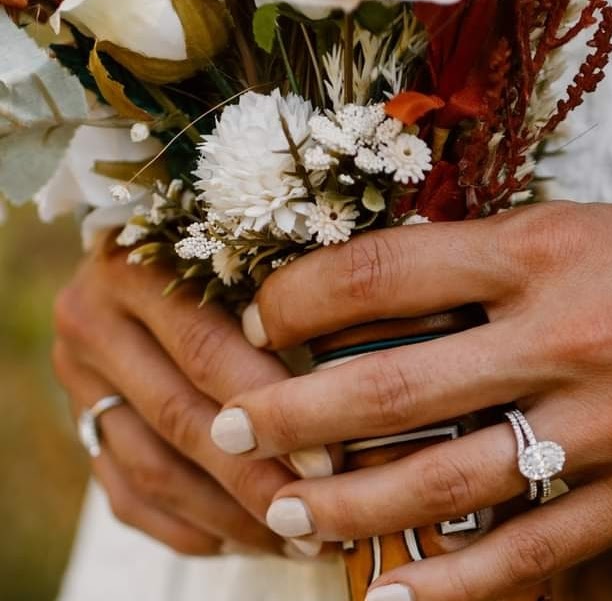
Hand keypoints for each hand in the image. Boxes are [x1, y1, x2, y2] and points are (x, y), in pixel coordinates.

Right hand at [52, 239, 320, 556]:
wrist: (141, 245)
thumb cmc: (232, 240)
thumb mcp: (252, 244)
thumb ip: (293, 292)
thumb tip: (365, 372)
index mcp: (135, 265)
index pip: (206, 353)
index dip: (271, 409)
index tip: (329, 462)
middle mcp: (92, 321)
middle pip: (179, 418)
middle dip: (254, 478)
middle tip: (318, 514)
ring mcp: (77, 379)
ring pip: (153, 470)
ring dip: (228, 517)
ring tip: (296, 540)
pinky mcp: (79, 424)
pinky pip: (128, 497)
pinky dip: (192, 527)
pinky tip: (249, 540)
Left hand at [212, 200, 611, 597]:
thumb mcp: (603, 226)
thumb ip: (505, 262)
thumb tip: (401, 292)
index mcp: (548, 247)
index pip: (385, 268)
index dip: (302, 294)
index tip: (265, 313)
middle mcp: (565, 332)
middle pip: (386, 383)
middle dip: (288, 411)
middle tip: (228, 425)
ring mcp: (602, 426)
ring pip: (436, 481)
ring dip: (346, 504)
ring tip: (288, 510)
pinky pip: (525, 557)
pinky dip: (447, 588)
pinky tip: (391, 599)